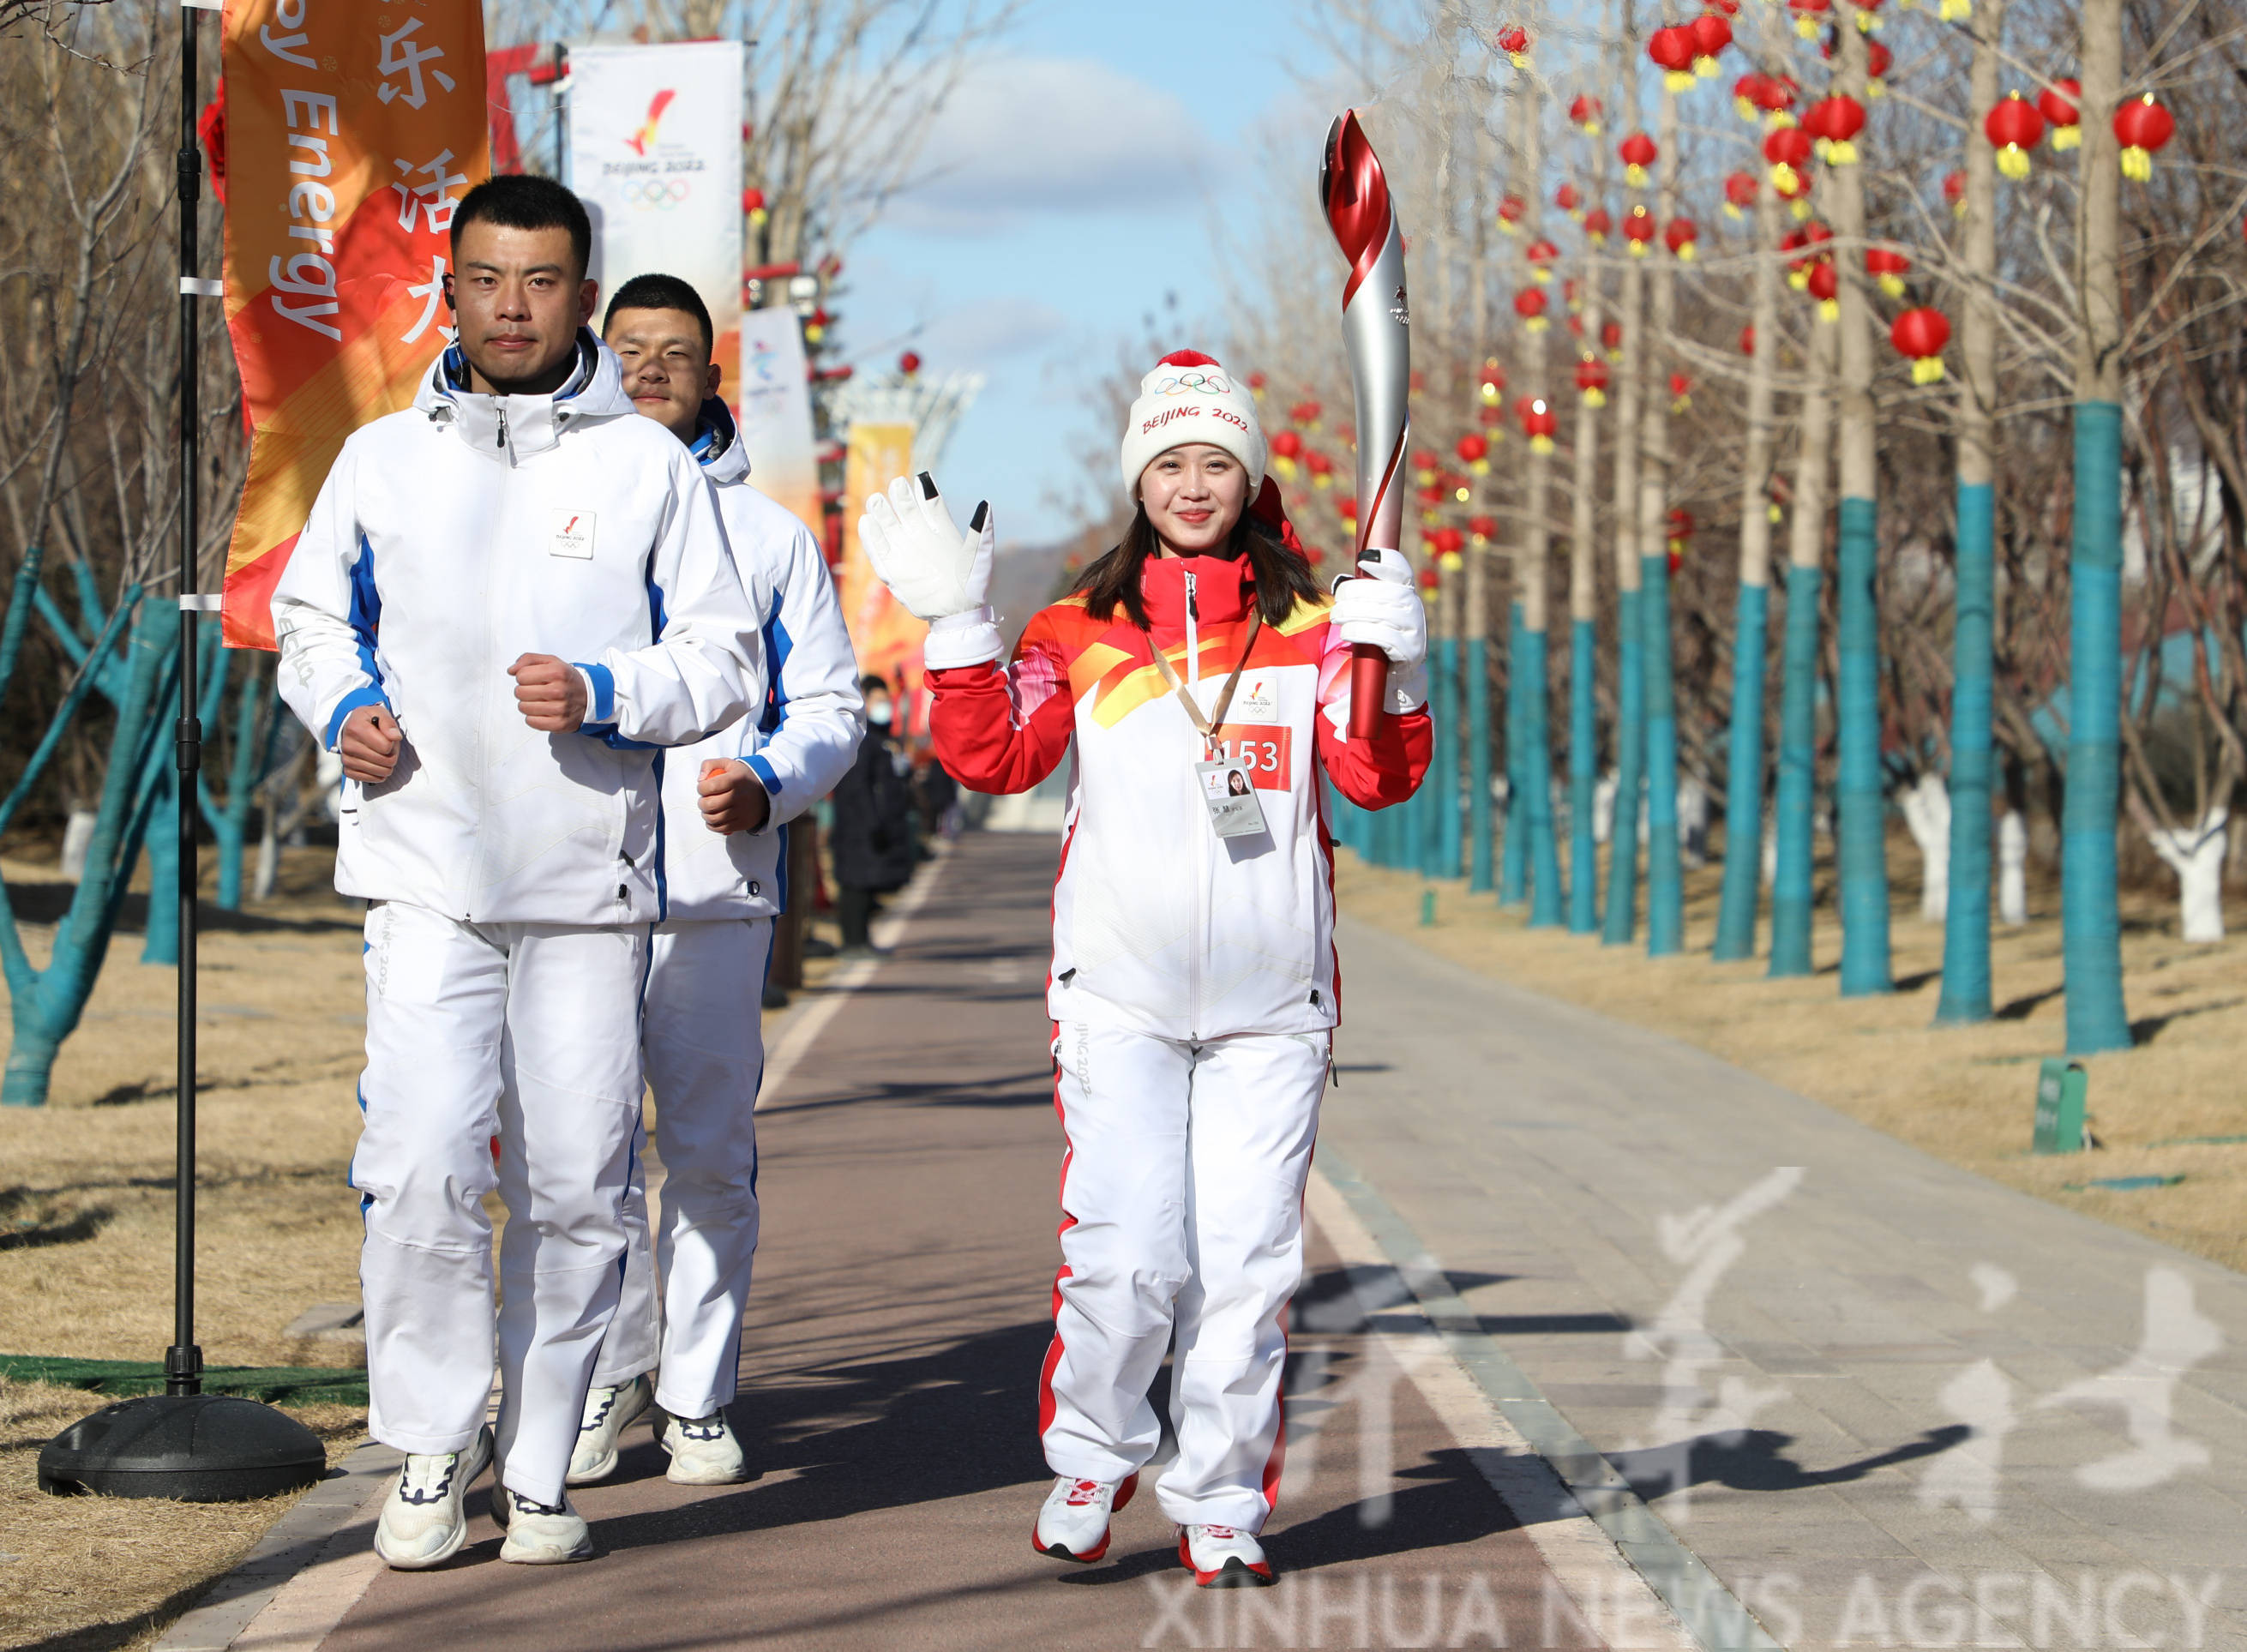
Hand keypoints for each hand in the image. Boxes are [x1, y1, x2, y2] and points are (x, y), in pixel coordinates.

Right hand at [338, 704, 403, 783]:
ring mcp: (346, 759)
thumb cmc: (369, 721)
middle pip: (385, 761)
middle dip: (392, 755)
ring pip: (380, 772)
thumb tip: (395, 737)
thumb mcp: (380, 713)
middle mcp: (348, 745)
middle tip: (387, 747)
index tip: (388, 737)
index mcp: (356, 728)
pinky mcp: (347, 770)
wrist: (353, 727)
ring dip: (386, 765)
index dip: (392, 743)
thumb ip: (389, 723)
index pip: (386, 746)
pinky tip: (377, 765)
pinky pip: (369, 779)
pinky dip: (378, 774)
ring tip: (381, 754)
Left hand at [509, 654, 587, 732]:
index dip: (524, 677)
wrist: (591, 698)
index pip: (521, 675)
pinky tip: (543, 711)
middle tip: (536, 691)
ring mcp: (560, 709)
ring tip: (540, 701)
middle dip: (524, 691)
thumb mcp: (552, 662)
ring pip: (523, 707)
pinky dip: (533, 717)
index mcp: (557, 672)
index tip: (534, 679)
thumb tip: (511, 670)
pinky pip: (531, 721)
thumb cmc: (566, 680)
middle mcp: (559, 690)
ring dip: (528, 704)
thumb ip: (528, 659)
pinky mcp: (559, 723)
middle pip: (520, 692)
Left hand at [697, 758, 771, 834]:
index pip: (709, 786)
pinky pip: (721, 828)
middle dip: (702, 803)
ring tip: (708, 809)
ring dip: (705, 815)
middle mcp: (739, 796)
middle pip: (710, 805)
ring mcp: (742, 812)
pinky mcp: (743, 823)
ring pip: (714, 819)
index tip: (703, 787)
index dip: (701, 788)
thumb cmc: (742, 778)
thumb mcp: (728, 764)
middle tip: (705, 799)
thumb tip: (700, 780)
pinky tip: (714, 817)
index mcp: (736, 780)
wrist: (765, 792)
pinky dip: (712, 825)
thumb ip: (709, 765)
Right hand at [858, 471, 992, 621]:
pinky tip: (866, 522)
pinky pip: (877, 549)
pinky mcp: (891, 569)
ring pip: (888, 525)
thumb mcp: (980, 557)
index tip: (921, 478)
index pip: (930, 504)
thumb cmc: (973, 585)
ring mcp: (904, 552)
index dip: (925, 491)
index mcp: (941, 530)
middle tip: (897, 485)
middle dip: (900, 496)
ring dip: (881, 511)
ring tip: (877, 500)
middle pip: (906, 510)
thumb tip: (986, 505)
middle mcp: (920, 537)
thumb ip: (981, 532)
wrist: (957, 613)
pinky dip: (871, 536)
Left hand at [1331, 559, 1427, 665]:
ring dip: (1353, 613)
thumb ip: (1366, 597)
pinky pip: (1383, 637)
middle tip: (1337, 601)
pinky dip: (1361, 632)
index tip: (1362, 561)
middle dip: (1355, 592)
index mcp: (1407, 594)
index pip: (1402, 572)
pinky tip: (1347, 632)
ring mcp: (1415, 630)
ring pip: (1382, 613)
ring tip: (1336, 617)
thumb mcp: (1376, 614)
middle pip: (1385, 592)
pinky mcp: (1410, 651)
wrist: (1398, 675)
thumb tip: (1341, 583)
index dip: (1385, 562)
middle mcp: (1414, 609)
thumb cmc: (1380, 639)